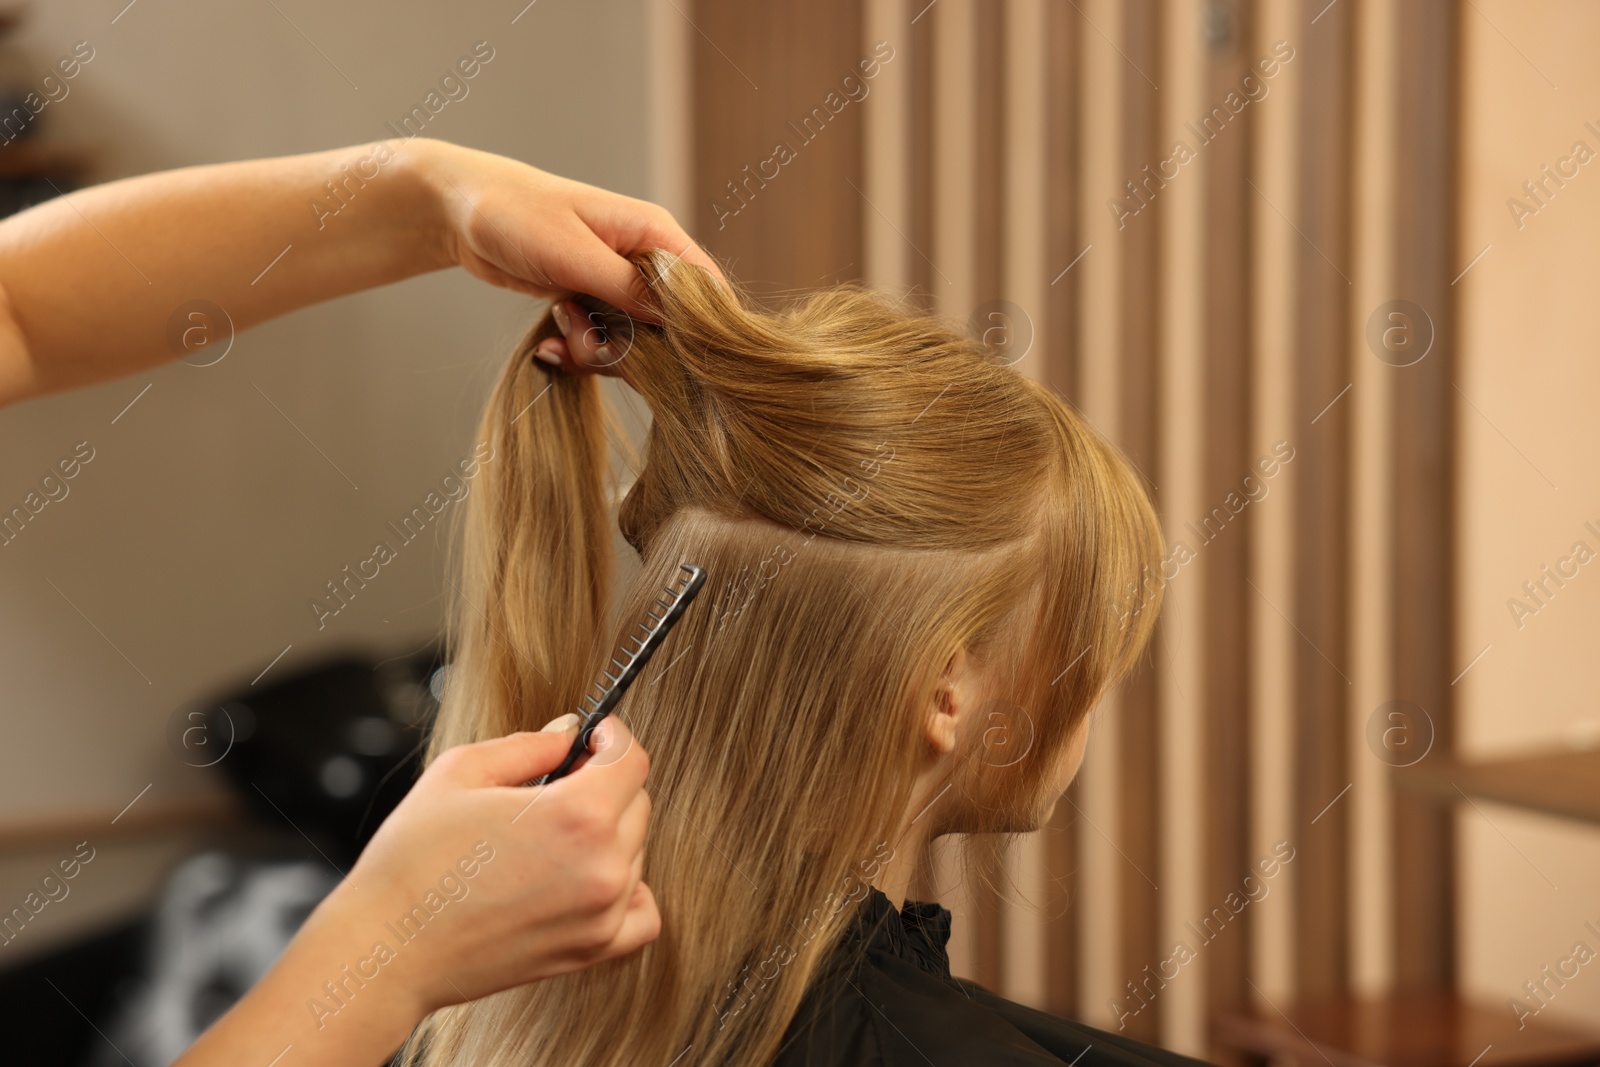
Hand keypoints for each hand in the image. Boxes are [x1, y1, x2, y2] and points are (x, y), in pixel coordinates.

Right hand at [300, 715, 657, 1019]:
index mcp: (576, 815)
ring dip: (610, 831)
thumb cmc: (412, 861)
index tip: (592, 735)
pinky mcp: (591, 951)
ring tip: (553, 832)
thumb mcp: (461, 772)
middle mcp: (602, 867)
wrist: (387, 949)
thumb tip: (569, 732)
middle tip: (562, 779)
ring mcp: (602, 914)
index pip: (631, 759)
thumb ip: (529, 744)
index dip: (611, 736)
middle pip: (637, 801)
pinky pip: (643, 912)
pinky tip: (589, 875)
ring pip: (637, 850)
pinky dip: (629, 888)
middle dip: (606, 780)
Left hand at [414, 138, 723, 365]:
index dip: (696, 330)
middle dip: (629, 348)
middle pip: (670, 330)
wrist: (460, 211)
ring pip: (634, 345)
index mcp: (654, 234)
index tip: (661, 355)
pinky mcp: (593, 304)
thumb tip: (676, 320)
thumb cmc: (515, 213)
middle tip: (581, 333)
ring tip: (558, 326)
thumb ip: (626, 287)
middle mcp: (646, 262)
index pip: (706, 289)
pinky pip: (603, 345)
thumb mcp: (572, 253)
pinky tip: (549, 345)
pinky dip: (578, 353)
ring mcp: (619, 286)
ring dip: (596, 351)